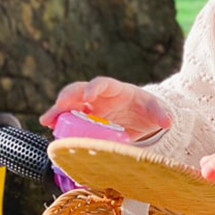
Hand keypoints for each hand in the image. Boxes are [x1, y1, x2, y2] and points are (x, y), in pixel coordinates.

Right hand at [39, 76, 170, 139]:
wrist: (141, 117)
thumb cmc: (146, 109)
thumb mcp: (154, 110)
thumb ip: (160, 114)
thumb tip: (167, 122)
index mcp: (115, 90)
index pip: (102, 83)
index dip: (94, 87)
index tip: (89, 96)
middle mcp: (99, 97)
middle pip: (79, 91)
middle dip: (68, 96)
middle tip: (59, 105)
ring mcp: (90, 108)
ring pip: (69, 105)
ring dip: (57, 111)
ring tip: (47, 121)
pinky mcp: (85, 119)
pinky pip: (70, 119)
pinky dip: (60, 124)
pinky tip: (52, 131)